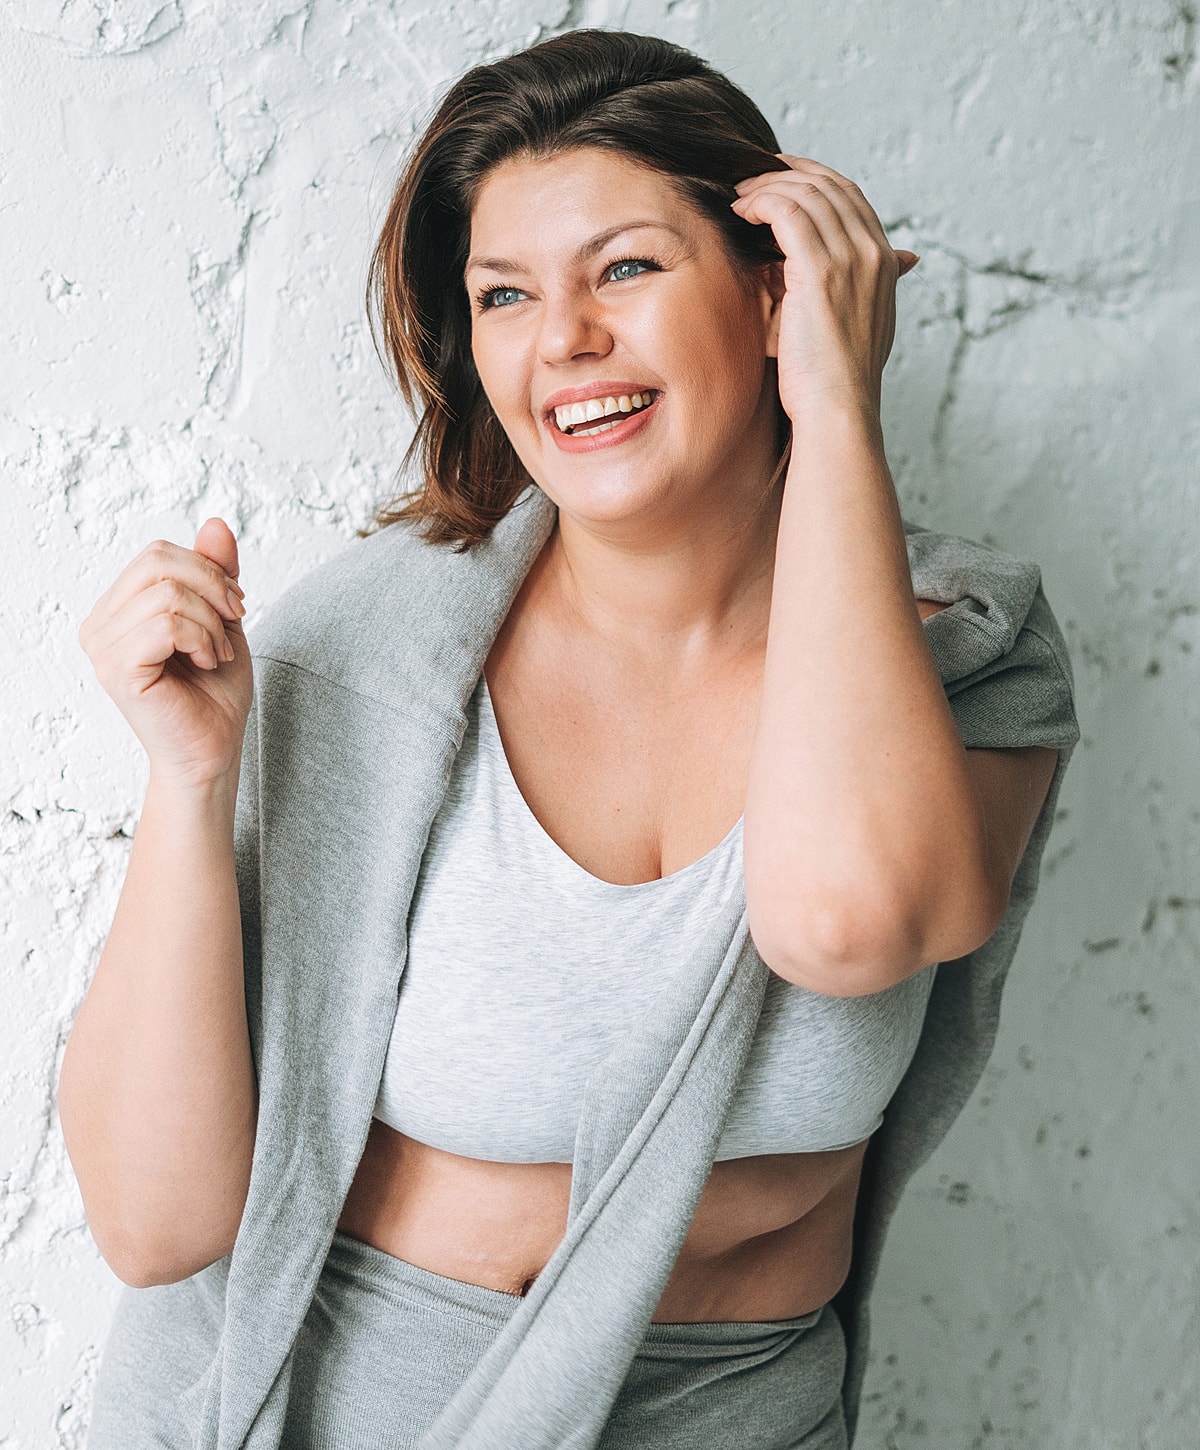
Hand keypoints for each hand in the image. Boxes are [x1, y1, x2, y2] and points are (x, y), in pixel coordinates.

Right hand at [78, 518, 252, 787]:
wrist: (214, 751)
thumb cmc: (214, 692)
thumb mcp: (222, 619)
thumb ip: (215, 572)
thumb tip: (216, 523)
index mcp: (117, 610)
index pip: (158, 554)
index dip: (207, 570)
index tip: (235, 606)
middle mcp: (99, 625)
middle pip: (159, 562)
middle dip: (212, 587)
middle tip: (233, 622)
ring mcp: (102, 648)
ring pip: (166, 593)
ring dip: (210, 622)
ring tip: (216, 654)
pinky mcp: (117, 669)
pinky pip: (165, 624)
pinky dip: (200, 639)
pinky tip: (205, 663)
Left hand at [731, 154, 916, 418]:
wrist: (838, 412)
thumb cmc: (832, 382)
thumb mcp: (847, 328)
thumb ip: (843, 291)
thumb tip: (827, 270)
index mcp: (886, 264)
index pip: (851, 197)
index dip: (813, 179)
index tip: (779, 178)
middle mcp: (874, 254)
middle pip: (831, 186)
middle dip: (788, 173)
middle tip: (750, 178)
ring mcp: (852, 259)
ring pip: (807, 193)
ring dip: (767, 186)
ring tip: (739, 197)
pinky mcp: (821, 271)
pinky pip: (787, 211)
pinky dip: (761, 202)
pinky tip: (740, 212)